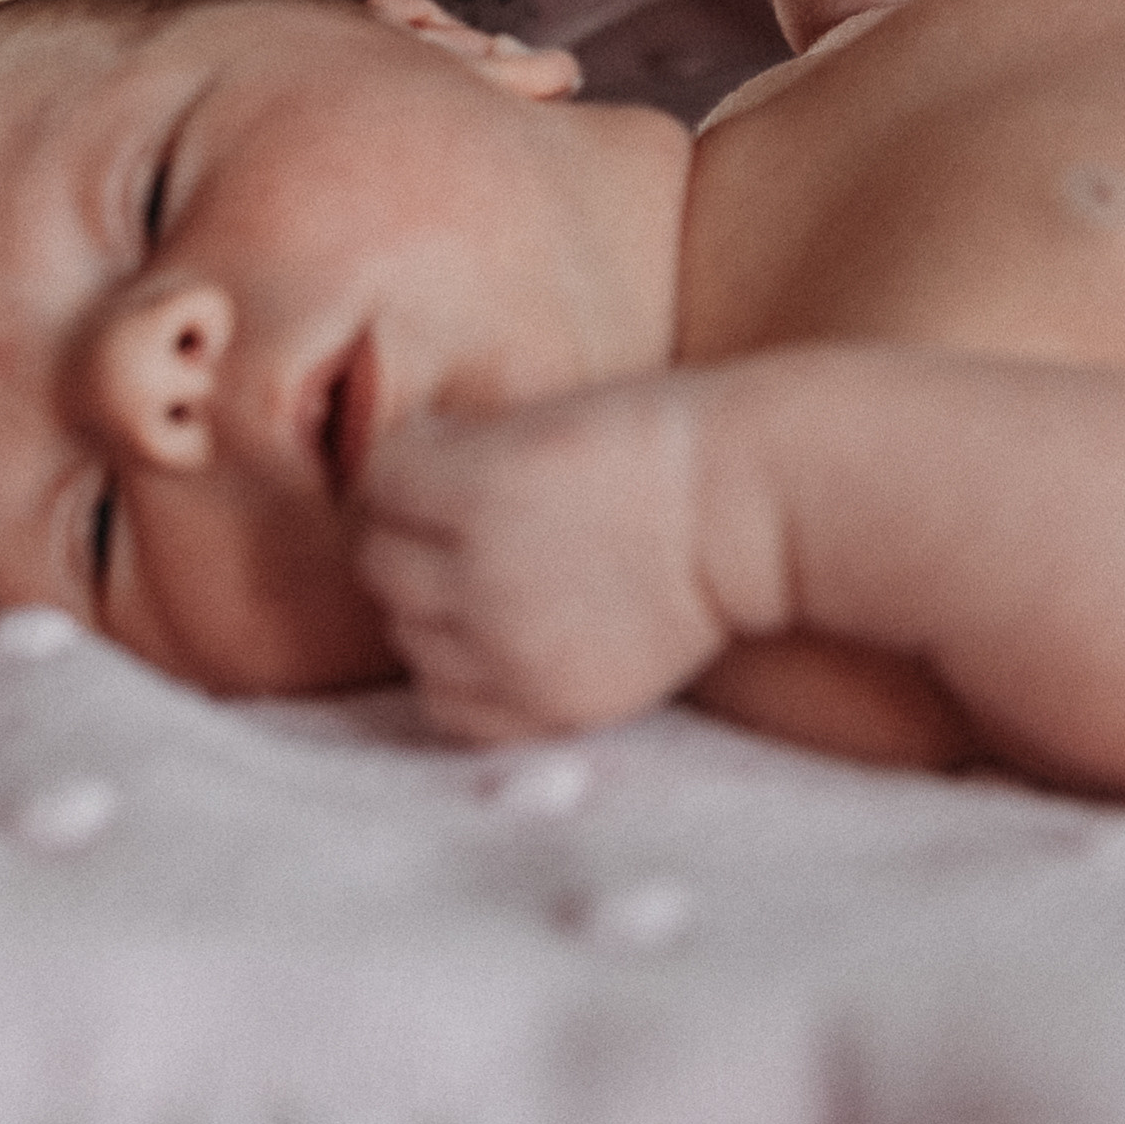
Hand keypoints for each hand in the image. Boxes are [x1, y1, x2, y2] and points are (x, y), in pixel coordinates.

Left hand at [356, 383, 734, 741]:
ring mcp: (514, 650)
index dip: (402, 470)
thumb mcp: (544, 416)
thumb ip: (461, 451)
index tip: (433, 466)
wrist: (746, 520)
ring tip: (475, 582)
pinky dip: (454, 676)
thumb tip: (400, 473)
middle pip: (380, 565)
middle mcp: (484, 576)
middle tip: (448, 524)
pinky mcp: (550, 705)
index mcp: (479, 486)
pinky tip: (488, 642)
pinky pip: (451, 707)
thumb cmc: (659, 446)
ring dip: (425, 608)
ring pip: (407, 637)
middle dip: (405, 536)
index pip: (378, 484)